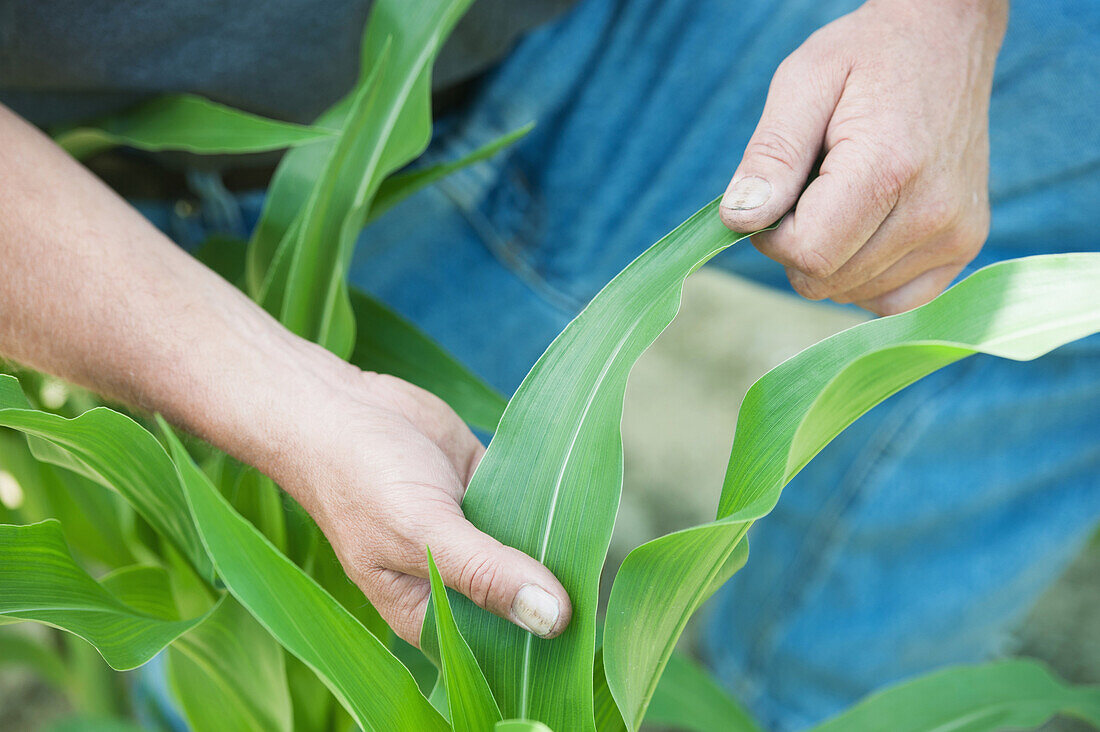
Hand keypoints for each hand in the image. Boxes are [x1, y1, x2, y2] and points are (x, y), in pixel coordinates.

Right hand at [279, 370, 571, 646]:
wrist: (338, 406)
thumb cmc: (360, 478)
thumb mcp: (421, 534)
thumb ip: (486, 575)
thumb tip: (553, 619)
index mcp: (430, 612)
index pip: (502, 643)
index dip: (544, 637)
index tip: (588, 621)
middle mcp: (455, 580)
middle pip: (524, 595)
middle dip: (557, 583)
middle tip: (595, 566)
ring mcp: (473, 533)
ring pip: (533, 546)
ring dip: (559, 536)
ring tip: (591, 526)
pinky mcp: (485, 488)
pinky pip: (530, 501)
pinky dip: (551, 495)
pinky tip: (577, 488)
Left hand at [719, 0, 1006, 314]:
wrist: (944, 41)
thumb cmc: (864, 58)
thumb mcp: (802, 82)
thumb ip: (771, 155)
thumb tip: (738, 220)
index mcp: (889, 169)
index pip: (807, 253)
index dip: (771, 234)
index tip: (778, 193)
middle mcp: (932, 212)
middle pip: (825, 280)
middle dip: (797, 245)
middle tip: (812, 187)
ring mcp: (956, 235)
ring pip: (851, 294)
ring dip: (831, 257)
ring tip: (848, 194)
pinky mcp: (964, 247)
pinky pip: (892, 302)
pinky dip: (864, 277)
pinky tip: (865, 230)